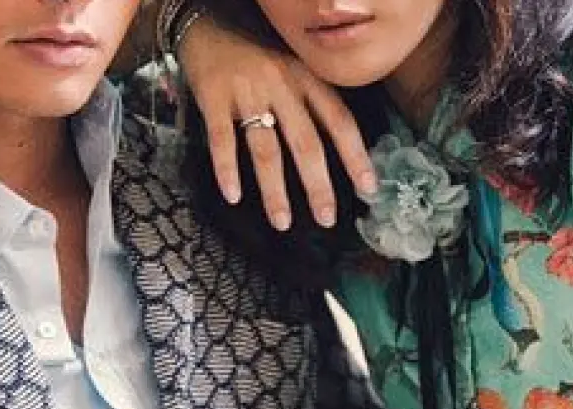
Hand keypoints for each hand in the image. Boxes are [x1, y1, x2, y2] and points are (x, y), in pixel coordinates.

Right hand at [179, 19, 376, 230]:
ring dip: (275, 191)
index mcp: (306, 77)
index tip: (368, 188)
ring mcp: (247, 92)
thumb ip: (310, 100)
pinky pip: (223, 140)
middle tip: (327, 219)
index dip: (355, 155)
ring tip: (282, 222)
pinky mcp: (214, 97)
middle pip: (306, 143)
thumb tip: (335, 148)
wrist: (205, 21)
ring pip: (266, 150)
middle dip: (319, 185)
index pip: (339, 120)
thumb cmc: (254, 52)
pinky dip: (227, 170)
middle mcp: (282, 84)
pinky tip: (233, 196)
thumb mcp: (292, 66)